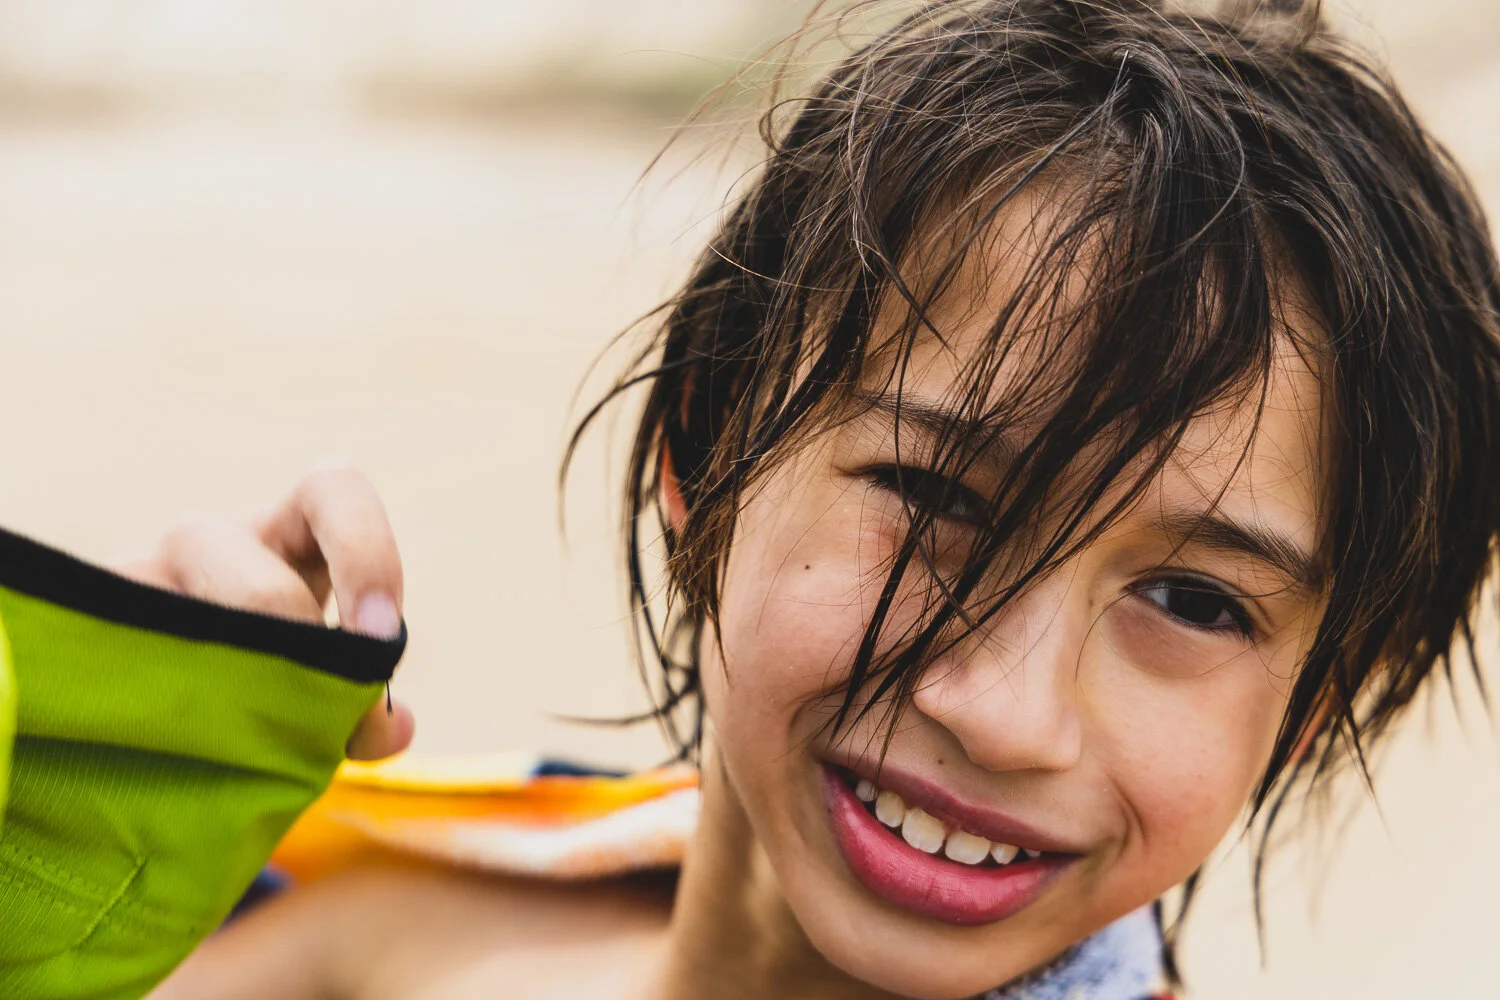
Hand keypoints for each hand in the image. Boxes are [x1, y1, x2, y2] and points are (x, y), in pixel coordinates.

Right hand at [114, 463, 414, 759]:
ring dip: (232, 698)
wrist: (159, 710)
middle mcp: (212, 540)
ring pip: (192, 635)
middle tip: (312, 720)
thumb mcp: (322, 687)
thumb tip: (393, 730)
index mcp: (288, 533)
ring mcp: (141, 580)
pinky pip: (125, 665)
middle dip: (300, 666)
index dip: (368, 553)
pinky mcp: (87, 628)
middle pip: (266, 593)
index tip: (379, 635)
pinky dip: (164, 714)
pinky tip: (173, 744)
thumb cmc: (270, 682)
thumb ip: (364, 715)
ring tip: (238, 742)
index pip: (335, 488)